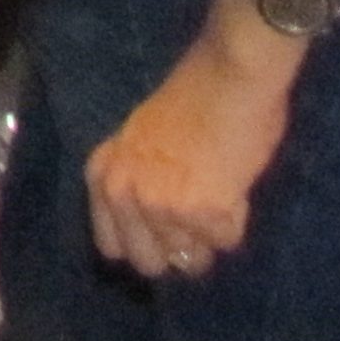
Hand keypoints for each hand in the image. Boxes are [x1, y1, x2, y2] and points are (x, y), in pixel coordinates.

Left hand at [87, 27, 295, 278]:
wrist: (228, 77)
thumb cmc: (190, 99)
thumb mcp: (139, 140)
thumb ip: (135, 181)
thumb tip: (149, 232)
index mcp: (104, 175)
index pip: (112, 246)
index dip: (144, 244)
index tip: (163, 232)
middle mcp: (125, 194)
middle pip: (150, 264)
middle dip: (178, 250)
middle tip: (197, 215)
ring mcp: (163, 206)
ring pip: (194, 259)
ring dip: (210, 233)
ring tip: (216, 185)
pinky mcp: (204, 214)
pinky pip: (227, 242)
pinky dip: (235, 219)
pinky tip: (233, 183)